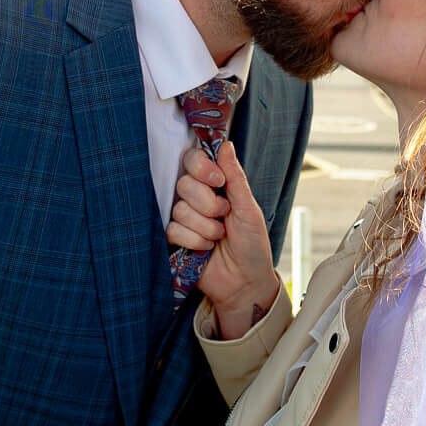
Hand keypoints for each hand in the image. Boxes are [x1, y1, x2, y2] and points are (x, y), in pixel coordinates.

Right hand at [167, 142, 280, 338]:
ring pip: (180, 209)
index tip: (217, 180)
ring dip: (205, 227)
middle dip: (208, 204)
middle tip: (224, 216)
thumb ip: (235, 177)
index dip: (201, 168)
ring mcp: (184, 218)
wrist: (245, 281)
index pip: (193, 160)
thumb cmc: (252, 244)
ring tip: (219, 236)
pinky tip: (206, 248)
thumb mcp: (249, 208)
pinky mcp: (174, 239)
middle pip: (184, 184)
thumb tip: (225, 144)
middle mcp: (196, 198)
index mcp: (214, 185)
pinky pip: (173, 230)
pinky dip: (194, 241)